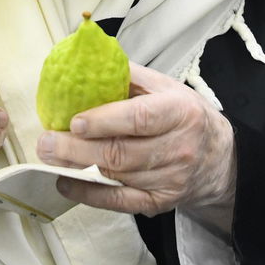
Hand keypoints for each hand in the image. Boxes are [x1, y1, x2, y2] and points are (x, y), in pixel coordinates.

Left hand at [38, 64, 236, 220]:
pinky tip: (67, 182)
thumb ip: (129, 76)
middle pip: (121, 152)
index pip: (140, 118)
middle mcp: (178, 147)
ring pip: (117, 177)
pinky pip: (120, 202)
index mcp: (179, 111)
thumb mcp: (166, 86)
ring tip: (50, 157)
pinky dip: (89, 194)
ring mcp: (170, 179)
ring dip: (77, 168)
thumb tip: (87, 62)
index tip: (74, 120)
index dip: (104, 120)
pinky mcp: (160, 202)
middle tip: (45, 142)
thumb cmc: (184, 115)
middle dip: (77, 149)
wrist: (219, 158)